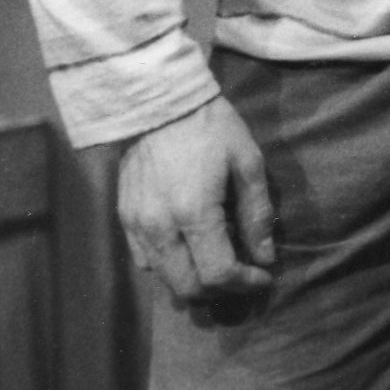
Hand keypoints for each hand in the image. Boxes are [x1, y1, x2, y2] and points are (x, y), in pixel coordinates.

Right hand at [117, 94, 275, 303]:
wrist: (158, 99)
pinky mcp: (124, 218)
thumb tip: (265, 256)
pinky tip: (186, 248)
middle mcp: (160, 227)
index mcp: (193, 213)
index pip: (218, 273)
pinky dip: (169, 266)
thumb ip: (256, 213)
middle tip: (240, 273)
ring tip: (216, 261)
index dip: (245, 282)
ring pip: (164, 279)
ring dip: (193, 281)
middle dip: (219, 290)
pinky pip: (145, 260)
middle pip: (188, 287)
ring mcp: (137, 225)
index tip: (263, 274)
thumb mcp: (246, 161)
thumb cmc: (209, 126)